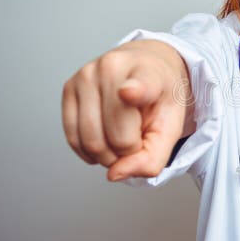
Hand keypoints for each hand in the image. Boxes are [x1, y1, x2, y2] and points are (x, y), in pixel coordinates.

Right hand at [61, 40, 192, 181]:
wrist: (146, 67)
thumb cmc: (159, 97)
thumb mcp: (171, 127)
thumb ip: (152, 157)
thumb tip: (114, 173)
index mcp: (148, 74)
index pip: (140, 85)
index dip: (134, 91)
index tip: (129, 92)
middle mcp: (112, 69)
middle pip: (114, 136)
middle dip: (127, 152)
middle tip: (138, 139)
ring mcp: (86, 76)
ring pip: (89, 140)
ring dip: (107, 155)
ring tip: (122, 138)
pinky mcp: (68, 88)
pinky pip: (72, 137)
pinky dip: (88, 150)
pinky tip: (103, 139)